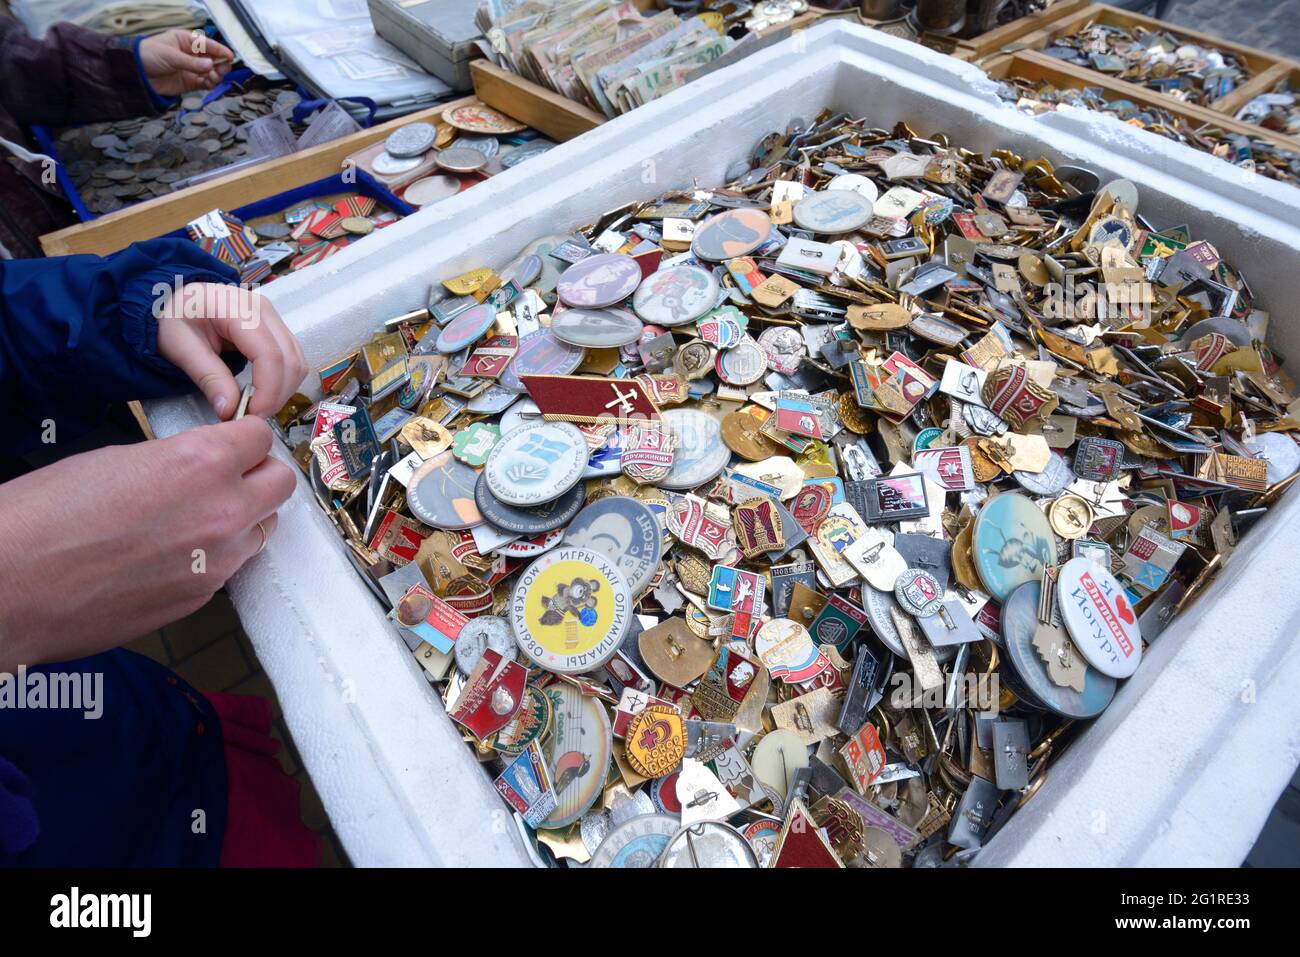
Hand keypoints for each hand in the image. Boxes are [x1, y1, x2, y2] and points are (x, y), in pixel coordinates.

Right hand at [0, 418, 295, 671]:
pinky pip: (229, 568)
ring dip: (240, 520)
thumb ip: (178, 459)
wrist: (9, 586)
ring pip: (261, 530)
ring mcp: (217, 562)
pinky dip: (212, 557)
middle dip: (258, 476)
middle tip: (227, 478)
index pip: (261, 437)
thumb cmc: (44, 515)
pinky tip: (168, 556)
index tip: (230, 443)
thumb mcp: (118, 459)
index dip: (243, 438)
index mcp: (200, 464)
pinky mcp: (202, 599)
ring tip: (191, 520)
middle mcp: (222, 512)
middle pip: (281, 484)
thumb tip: (204, 463)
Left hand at [138, 28, 233, 96]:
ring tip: (212, 78)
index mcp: (186, 41)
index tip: (230, 57)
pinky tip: (209, 84)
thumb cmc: (149, 56)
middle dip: (220, 65)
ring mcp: (191, 69)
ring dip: (216, 76)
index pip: (208, 44)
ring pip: (212, 72)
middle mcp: (191, 54)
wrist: (136, 73)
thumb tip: (211, 66)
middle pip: (213, 59)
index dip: (220, 50)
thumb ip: (192, 63)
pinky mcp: (190, 82)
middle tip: (221, 71)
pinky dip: (210, 84)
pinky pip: (205, 83)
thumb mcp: (171, 56)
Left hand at [158, 282, 307, 419]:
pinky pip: (293, 359)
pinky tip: (263, 392)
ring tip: (256, 406)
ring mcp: (274, 318)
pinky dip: (283, 381)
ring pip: (297, 362)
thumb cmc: (174, 318)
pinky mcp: (278, 328)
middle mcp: (264, 310)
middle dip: (276, 395)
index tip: (251, 415)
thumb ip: (207, 376)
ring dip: (283, 391)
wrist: (179, 299)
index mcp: (237, 309)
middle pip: (290, 360)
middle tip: (251, 416)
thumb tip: (229, 410)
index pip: (269, 355)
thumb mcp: (179, 346)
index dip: (268, 390)